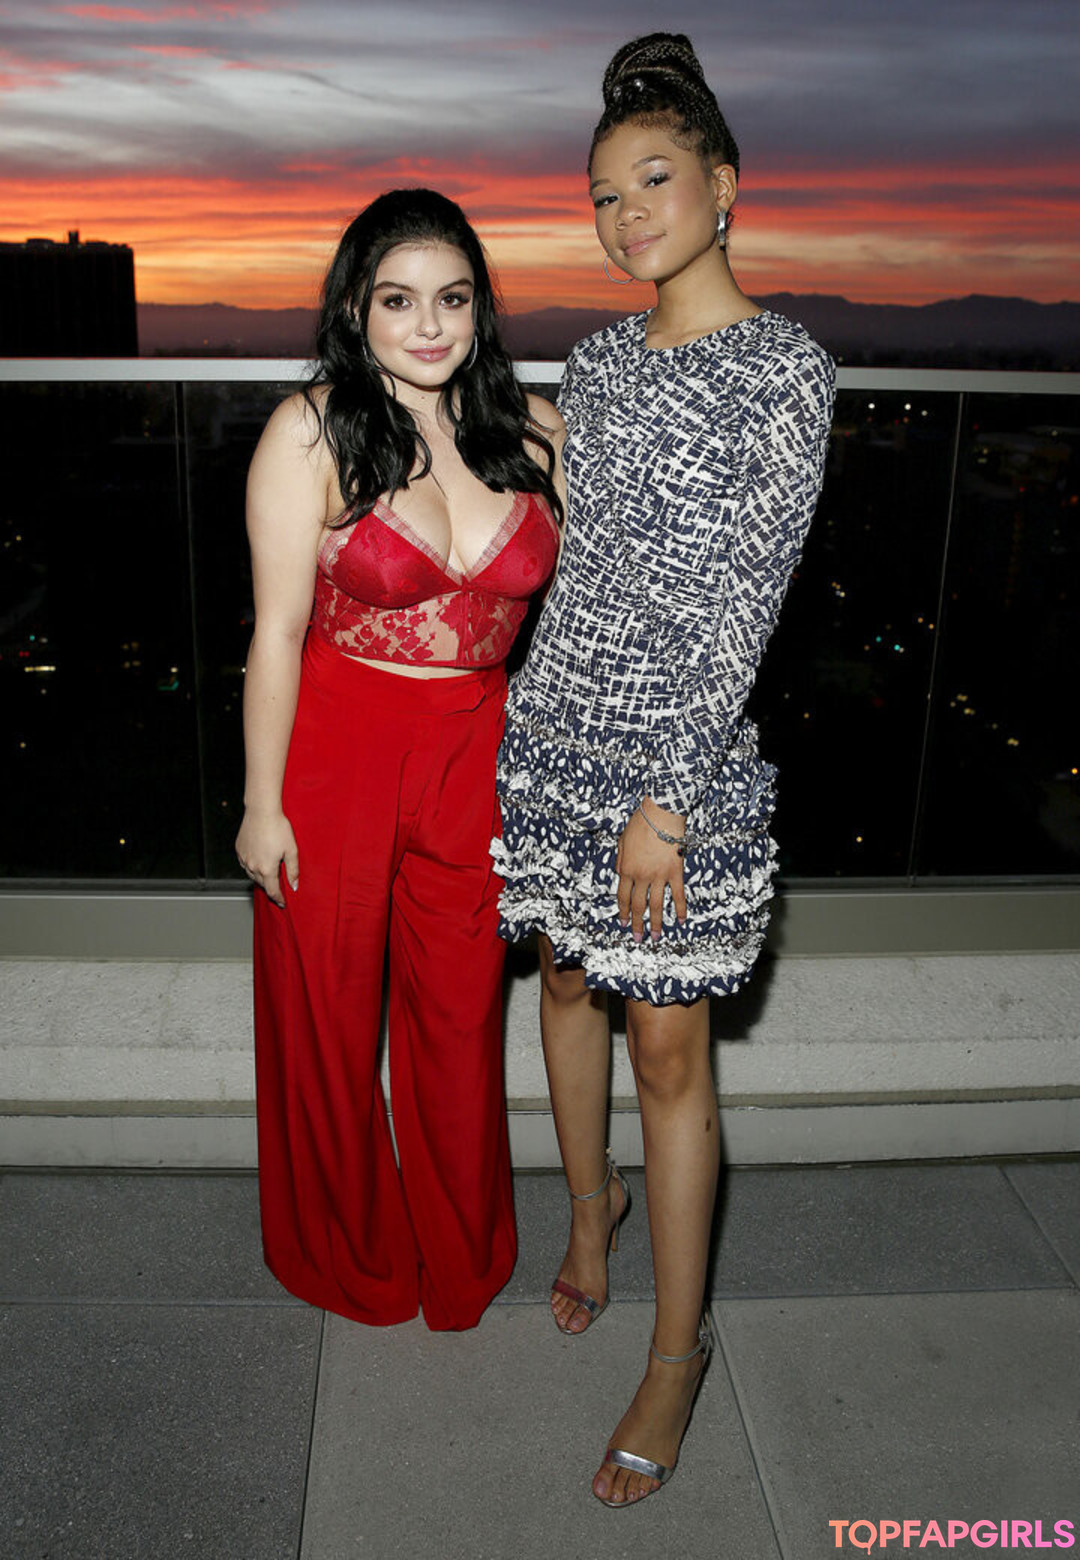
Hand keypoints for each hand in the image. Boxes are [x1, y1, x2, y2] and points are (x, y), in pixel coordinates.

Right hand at [235, 809, 298, 908]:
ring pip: (252, 875)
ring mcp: (244, 858)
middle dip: (270, 887)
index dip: (278, 899)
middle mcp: (253, 866)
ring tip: (269, 875)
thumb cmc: (278, 828)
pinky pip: (245, 864)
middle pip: (262, 884)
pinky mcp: (239, 850)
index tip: (283, 903)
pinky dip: (252, 867)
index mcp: (267, 869)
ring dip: (260, 878)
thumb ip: (293, 870)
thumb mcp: (291, 850)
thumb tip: (294, 886)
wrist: (261, 812)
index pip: (273, 891)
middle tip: (278, 888)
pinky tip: (259, 862)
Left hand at [616, 799, 687, 942]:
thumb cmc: (641, 823)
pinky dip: (680, 909)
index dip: (623, 912)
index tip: (624, 924)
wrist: (661, 814)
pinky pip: (678, 894)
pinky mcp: (675, 872)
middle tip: (638, 938)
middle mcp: (641, 876)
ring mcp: (659, 876)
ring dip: (655, 923)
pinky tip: (681, 920)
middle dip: (637, 924)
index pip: (622, 897)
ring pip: (656, 905)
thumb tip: (619, 873)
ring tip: (655, 937)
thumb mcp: (622, 840)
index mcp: (626, 869)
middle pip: (638, 906)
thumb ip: (620, 859)